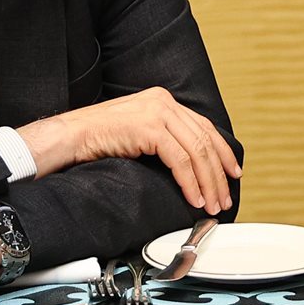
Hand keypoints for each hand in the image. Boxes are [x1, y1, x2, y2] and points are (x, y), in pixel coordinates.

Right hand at [20, 86, 241, 214]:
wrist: (71, 136)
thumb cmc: (99, 139)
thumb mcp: (139, 132)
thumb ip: (163, 137)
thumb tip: (190, 163)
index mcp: (163, 100)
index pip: (203, 126)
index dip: (222, 152)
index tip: (232, 173)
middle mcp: (164, 101)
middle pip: (204, 139)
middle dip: (218, 173)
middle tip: (224, 197)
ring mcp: (157, 112)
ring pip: (196, 151)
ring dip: (208, 182)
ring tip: (212, 205)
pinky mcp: (149, 128)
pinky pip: (180, 160)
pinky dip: (190, 182)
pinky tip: (194, 198)